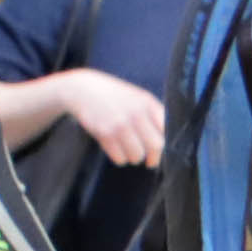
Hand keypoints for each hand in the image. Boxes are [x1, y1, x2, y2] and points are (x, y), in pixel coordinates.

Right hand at [43, 68, 164, 169]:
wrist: (83, 89)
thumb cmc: (115, 96)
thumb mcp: (138, 98)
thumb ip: (154, 115)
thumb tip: (168, 139)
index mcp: (148, 103)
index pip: (167, 130)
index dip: (167, 143)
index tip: (162, 149)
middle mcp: (136, 113)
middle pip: (156, 146)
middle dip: (154, 157)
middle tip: (150, 161)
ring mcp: (119, 124)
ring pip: (137, 155)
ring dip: (135, 158)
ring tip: (131, 153)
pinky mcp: (104, 133)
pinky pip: (120, 157)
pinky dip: (120, 159)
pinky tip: (118, 151)